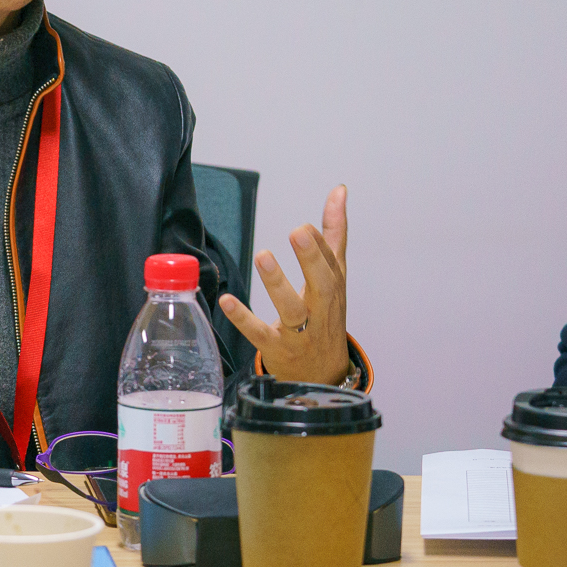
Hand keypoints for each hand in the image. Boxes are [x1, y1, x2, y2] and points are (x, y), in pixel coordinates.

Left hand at [218, 184, 350, 383]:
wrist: (322, 375)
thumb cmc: (326, 315)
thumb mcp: (334, 275)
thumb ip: (334, 233)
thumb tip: (339, 191)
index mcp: (334, 289)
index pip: (331, 265)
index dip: (319, 246)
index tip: (304, 227)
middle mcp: (321, 310)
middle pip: (322, 285)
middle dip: (311, 259)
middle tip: (298, 233)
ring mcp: (300, 332)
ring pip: (292, 309)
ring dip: (277, 284)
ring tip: (263, 256)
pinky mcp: (277, 348)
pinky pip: (260, 334)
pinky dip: (243, 318)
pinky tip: (227, 301)